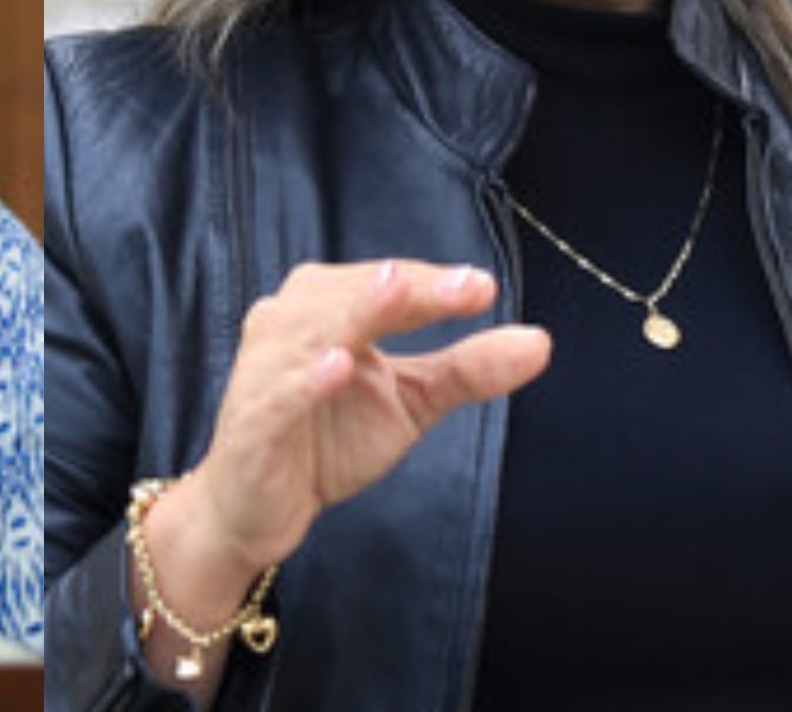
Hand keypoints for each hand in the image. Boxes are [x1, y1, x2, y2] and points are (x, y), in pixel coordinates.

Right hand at [188, 259, 550, 583]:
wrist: (258, 507)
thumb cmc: (328, 438)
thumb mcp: (410, 403)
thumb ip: (468, 369)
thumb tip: (539, 341)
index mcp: (327, 308)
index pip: (385, 285)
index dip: (432, 284)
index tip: (484, 287)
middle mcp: (290, 325)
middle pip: (351, 296)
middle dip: (406, 289)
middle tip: (463, 288)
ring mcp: (266, 369)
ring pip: (312, 331)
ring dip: (354, 313)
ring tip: (395, 295)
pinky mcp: (252, 419)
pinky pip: (279, 393)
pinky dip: (306, 379)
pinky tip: (338, 365)